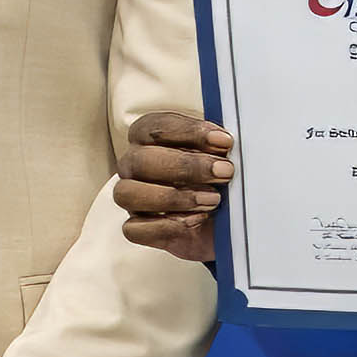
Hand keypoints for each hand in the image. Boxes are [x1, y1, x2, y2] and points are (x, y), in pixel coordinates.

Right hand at [116, 109, 229, 259]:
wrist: (228, 223)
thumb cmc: (220, 182)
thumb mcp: (224, 159)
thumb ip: (221, 148)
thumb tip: (227, 144)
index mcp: (150, 139)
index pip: (154, 127)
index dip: (188, 132)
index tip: (223, 141)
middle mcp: (135, 165)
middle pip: (140, 160)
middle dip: (187, 166)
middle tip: (224, 172)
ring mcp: (132, 198)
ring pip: (128, 194)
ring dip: (173, 197)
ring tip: (212, 200)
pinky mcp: (137, 228)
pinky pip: (134, 229)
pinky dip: (166, 226)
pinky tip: (195, 221)